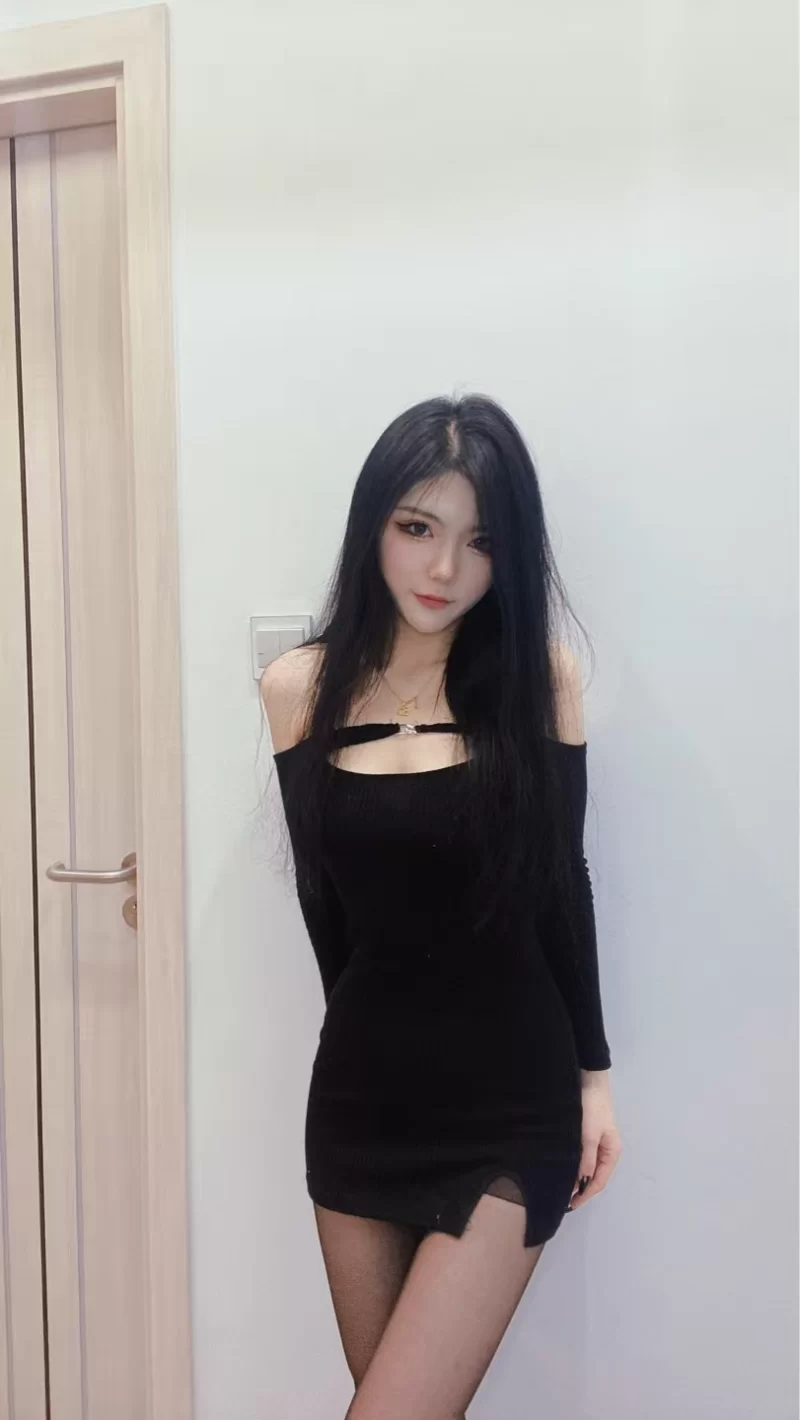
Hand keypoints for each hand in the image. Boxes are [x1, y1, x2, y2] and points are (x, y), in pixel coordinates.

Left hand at [567, 1072, 621, 1211]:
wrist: (589, 1082)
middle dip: (581, 1189)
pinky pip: (583, 1158)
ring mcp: (598, 1144)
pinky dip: (575, 1166)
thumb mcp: (588, 1136)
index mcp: (612, 1152)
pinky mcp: (588, 1137)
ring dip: (577, 1178)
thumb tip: (580, 1183)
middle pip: (594, 1176)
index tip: (571, 1204)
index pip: (600, 1181)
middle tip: (562, 1199)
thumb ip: (586, 1160)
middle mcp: (607, 1151)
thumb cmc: (591, 1109)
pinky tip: (564, 1169)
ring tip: (561, 1187)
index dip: (586, 1194)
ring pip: (587, 1168)